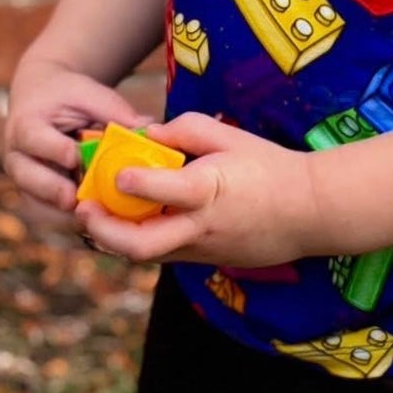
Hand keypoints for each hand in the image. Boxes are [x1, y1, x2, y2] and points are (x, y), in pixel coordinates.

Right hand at [4, 54, 152, 223]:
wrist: (42, 104)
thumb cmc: (68, 98)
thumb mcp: (88, 94)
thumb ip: (113, 110)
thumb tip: (148, 127)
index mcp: (26, 125)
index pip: (33, 138)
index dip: (53, 149)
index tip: (74, 157)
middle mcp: (18, 156)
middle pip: (26, 178)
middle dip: (51, 190)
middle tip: (74, 199)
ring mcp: (24, 181)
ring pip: (35, 205)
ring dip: (61, 214)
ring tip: (92, 218)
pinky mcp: (36, 199)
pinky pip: (49, 217)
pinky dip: (70, 223)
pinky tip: (97, 224)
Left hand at [72, 111, 319, 269]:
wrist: (309, 212)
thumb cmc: (270, 168)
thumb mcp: (231, 137)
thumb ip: (185, 131)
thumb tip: (148, 135)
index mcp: (210, 191)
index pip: (166, 191)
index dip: (135, 183)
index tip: (115, 173)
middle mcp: (201, 226)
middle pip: (141, 244)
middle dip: (103, 230)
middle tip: (83, 209)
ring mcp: (202, 249)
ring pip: (146, 255)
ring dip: (114, 238)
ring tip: (96, 215)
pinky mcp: (204, 261)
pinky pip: (163, 254)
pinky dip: (140, 239)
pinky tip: (130, 221)